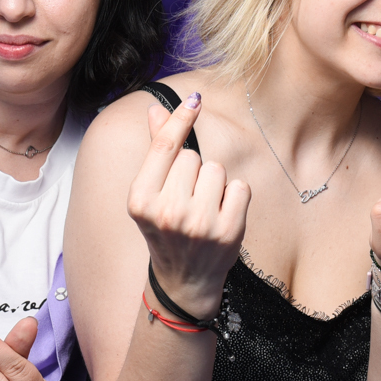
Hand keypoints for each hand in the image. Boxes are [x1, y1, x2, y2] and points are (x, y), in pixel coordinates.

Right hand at [126, 91, 249, 320]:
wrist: (184, 280)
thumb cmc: (167, 230)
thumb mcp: (152, 194)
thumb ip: (156, 150)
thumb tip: (156, 109)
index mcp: (140, 200)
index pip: (164, 147)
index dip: (180, 119)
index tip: (194, 100)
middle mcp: (166, 212)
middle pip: (194, 157)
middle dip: (195, 171)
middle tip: (188, 199)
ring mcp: (198, 224)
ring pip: (217, 170)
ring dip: (215, 184)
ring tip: (204, 209)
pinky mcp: (227, 231)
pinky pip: (239, 187)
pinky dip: (235, 197)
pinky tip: (222, 216)